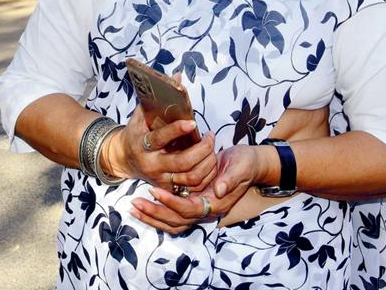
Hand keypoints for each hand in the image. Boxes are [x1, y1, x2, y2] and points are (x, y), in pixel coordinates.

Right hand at [104, 105, 217, 192]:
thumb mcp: (141, 113)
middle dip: (202, 150)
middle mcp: (151, 164)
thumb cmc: (135, 131)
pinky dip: (203, 177)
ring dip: (207, 163)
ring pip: (190, 177)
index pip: (160, 138)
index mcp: (142, 144)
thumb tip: (177, 76)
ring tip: (212, 149)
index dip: (177, 130)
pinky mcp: (166, 188)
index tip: (193, 123)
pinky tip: (208, 163)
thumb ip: (158, 97)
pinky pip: (190, 187)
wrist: (121, 157)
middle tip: (210, 137)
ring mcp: (160, 179)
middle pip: (182, 162)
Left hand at [130, 144, 266, 234]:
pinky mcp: (193, 203)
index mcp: (216, 203)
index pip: (190, 209)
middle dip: (155, 213)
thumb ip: (230, 179)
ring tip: (134, 208)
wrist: (250, 164)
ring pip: (172, 223)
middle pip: (177, 221)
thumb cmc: (245, 163)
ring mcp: (199, 208)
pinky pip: (172, 215)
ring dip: (152, 217)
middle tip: (136, 203)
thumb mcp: (241, 166)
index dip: (172, 202)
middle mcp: (206, 210)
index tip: (156, 191)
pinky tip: (143, 206)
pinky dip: (156, 213)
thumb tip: (218, 190)